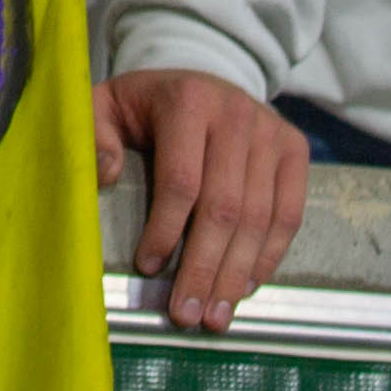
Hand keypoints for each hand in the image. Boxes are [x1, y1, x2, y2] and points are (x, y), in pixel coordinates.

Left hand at [96, 68, 304, 332]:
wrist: (201, 74)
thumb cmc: (145, 106)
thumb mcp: (105, 106)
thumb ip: (95, 135)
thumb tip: (106, 175)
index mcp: (187, 101)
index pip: (181, 179)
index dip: (166, 230)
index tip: (148, 268)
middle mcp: (235, 112)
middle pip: (224, 206)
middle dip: (204, 268)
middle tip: (187, 314)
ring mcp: (270, 130)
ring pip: (259, 217)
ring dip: (236, 273)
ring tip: (215, 316)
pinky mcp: (295, 147)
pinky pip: (289, 213)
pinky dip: (269, 256)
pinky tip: (245, 286)